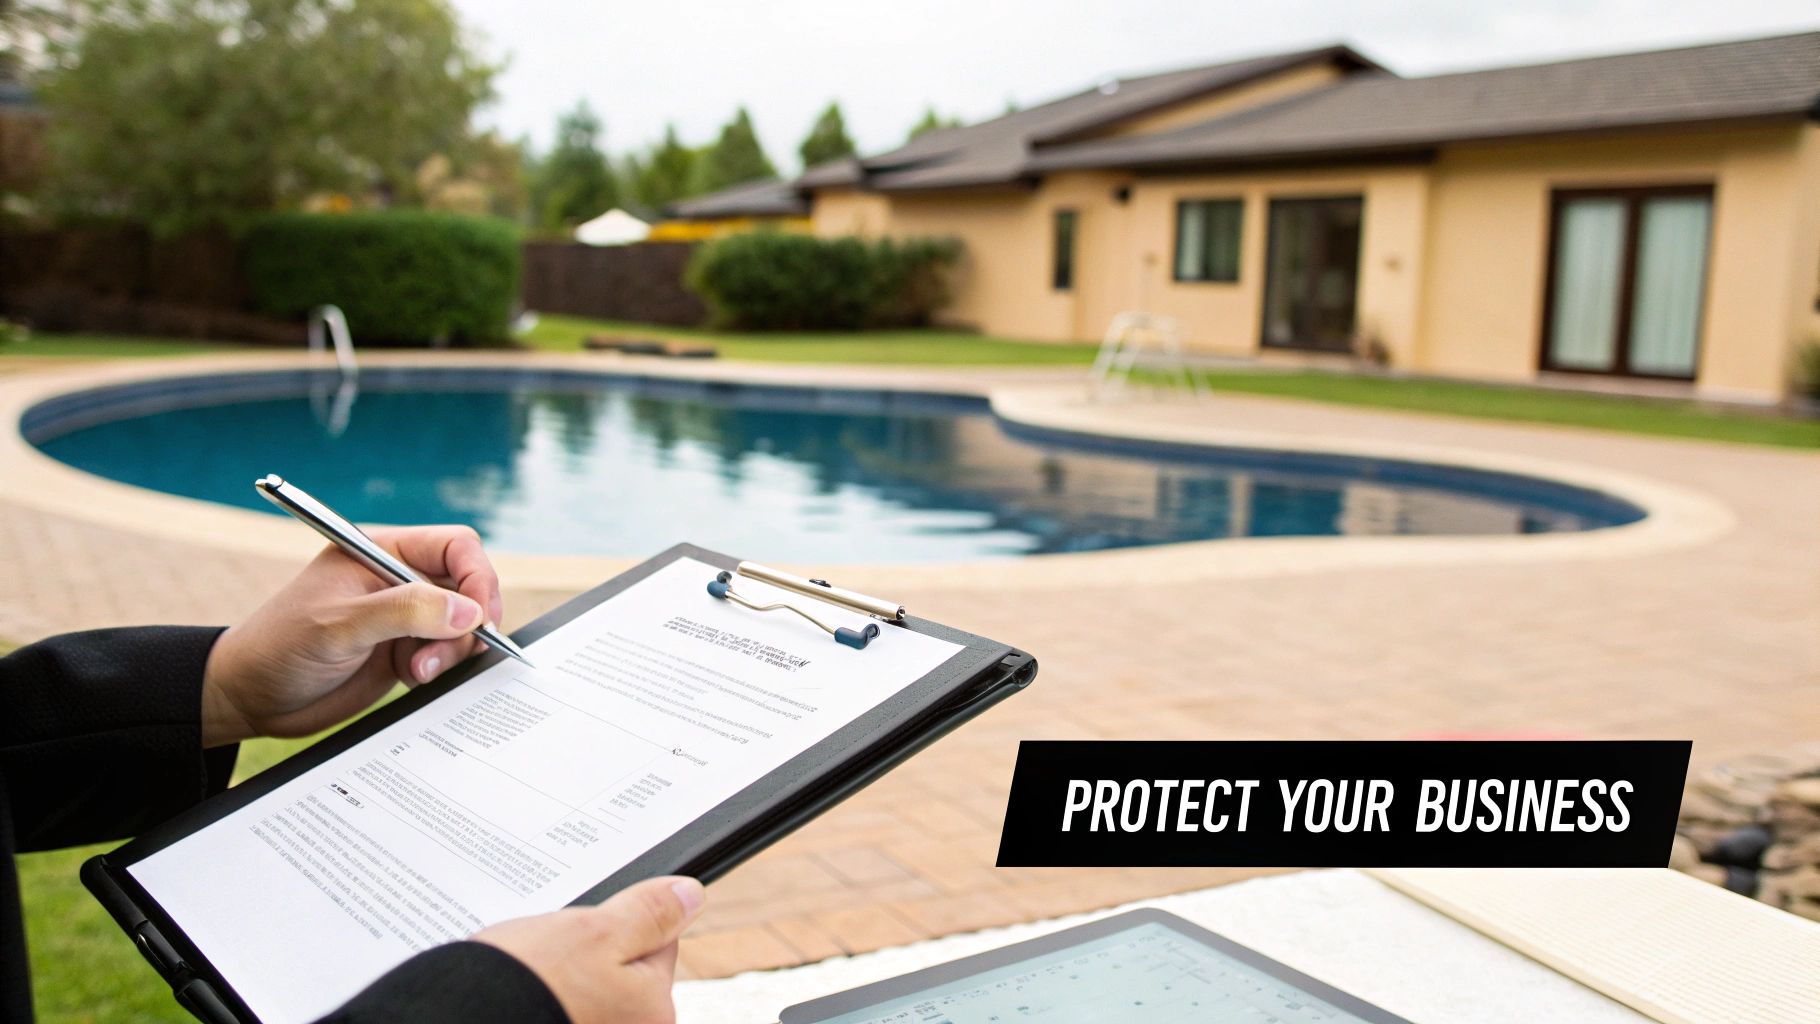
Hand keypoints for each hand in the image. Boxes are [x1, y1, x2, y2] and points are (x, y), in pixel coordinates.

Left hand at [201, 525, 504, 746]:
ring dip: (452, 651)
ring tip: (417, 671)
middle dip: (468, 622)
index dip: (477, 577)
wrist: (251, 698)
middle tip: (444, 651)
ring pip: (463, 626)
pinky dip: (442, 668)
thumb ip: (407, 613)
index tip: (479, 616)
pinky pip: (447, 654)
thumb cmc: (280, 648)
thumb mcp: (341, 624)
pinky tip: (411, 679)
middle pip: (468, 587)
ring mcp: (404, 618)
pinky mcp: (404, 652)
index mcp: (381, 553)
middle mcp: (399, 581)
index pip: (456, 547)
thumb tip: (470, 613)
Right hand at [475, 876, 704, 1023]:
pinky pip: (557, 1008)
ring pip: (586, 993)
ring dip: (559, 979)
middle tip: (549, 954)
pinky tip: (516, 992)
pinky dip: (539, 999)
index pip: (658, 945)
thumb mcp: (596, 931)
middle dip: (588, 957)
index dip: (622, 923)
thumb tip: (690, 896)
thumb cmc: (526, 983)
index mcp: (651, 1012)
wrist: (454, 1021)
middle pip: (621, 974)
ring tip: (527, 972)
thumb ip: (649, 914)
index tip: (587, 926)